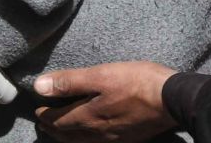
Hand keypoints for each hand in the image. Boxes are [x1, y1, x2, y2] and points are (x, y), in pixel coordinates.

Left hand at [33, 62, 177, 142]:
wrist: (174, 99)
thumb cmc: (137, 82)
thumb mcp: (101, 75)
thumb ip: (70, 82)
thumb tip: (39, 87)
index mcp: (88, 117)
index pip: (58, 121)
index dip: (45, 116)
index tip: (37, 111)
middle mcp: (98, 134)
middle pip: (69, 135)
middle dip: (53, 129)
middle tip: (43, 124)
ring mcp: (114, 138)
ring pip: (84, 142)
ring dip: (68, 137)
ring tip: (61, 132)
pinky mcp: (128, 138)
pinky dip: (87, 140)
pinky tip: (91, 135)